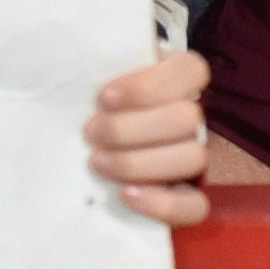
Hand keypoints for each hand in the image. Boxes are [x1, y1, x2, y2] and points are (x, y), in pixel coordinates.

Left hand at [85, 51, 219, 223]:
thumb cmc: (86, 103)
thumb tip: (75, 62)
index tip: (104, 97)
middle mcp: (190, 116)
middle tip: (90, 132)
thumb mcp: (91, 75)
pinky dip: (162, 203)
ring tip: (97, 162)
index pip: (192, 70)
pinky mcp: (187, 197)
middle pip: (188, 118)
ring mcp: (191, 157)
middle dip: (130, 129)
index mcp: (175, 78)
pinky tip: (125, 194)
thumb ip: (96, 65)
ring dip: (138, 162)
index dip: (149, 87)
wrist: (77, 143)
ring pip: (193, 158)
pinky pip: (195, 206)